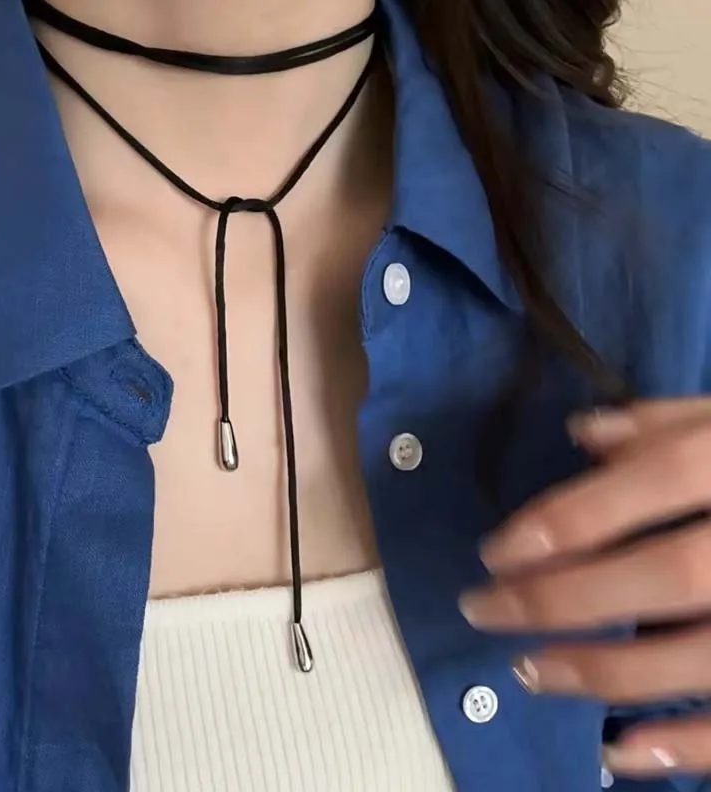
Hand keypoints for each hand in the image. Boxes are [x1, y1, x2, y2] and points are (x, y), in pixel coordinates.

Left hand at [458, 399, 710, 777]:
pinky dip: (688, 746)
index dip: (564, 520)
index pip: (648, 482)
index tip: (493, 553)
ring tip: (531, 673)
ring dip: (608, 673)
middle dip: (565, 598)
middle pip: (665, 574)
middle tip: (484, 611)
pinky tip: (619, 753)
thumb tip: (580, 433)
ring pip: (703, 656)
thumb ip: (667, 421)